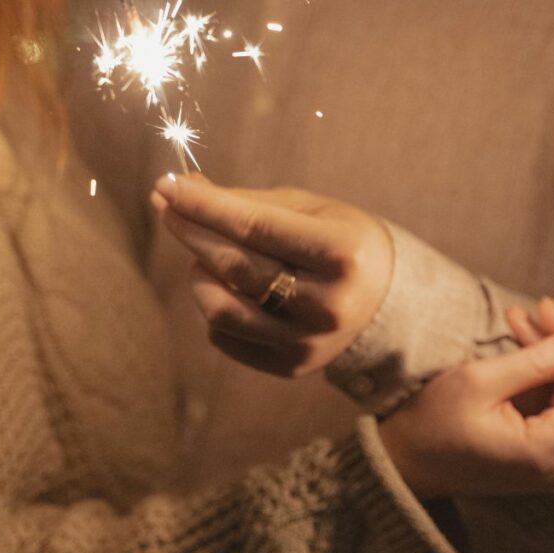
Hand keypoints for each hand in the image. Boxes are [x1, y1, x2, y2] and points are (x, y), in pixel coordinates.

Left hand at [151, 173, 393, 377]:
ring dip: (199, 274)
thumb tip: (182, 190)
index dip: (203, 205)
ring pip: (220, 309)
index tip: (168, 186)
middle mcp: (327, 304)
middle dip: (190, 231)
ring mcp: (308, 342)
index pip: (253, 226)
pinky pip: (225, 337)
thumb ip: (247, 202)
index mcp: (342, 254)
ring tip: (207, 257)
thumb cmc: (340, 241)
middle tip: (167, 207)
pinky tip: (228, 288)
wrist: (386, 302)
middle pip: (234, 266)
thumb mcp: (310, 210)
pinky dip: (214, 306)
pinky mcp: (291, 366)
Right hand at [379, 296, 553, 498]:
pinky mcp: (542, 456)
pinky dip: (545, 373)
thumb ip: (539, 359)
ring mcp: (553, 464)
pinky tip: (524, 341)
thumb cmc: (432, 423)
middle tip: (543, 306)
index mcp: (547, 451)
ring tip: (524, 317)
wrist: (403, 462)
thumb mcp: (480, 380)